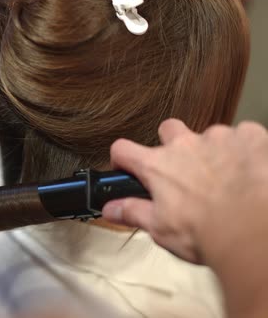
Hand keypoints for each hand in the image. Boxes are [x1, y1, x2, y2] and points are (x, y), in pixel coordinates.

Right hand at [102, 119, 267, 264]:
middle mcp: (185, 145)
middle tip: (183, 171)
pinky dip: (244, 150)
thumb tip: (110, 209)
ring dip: (212, 151)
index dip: (122, 158)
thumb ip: (132, 212)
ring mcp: (219, 138)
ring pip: (209, 135)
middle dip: (172, 145)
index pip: (123, 149)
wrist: (254, 232)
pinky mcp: (251, 138)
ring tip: (224, 177)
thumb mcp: (160, 229)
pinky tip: (248, 170)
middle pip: (168, 130)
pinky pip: (244, 135)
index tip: (128, 167)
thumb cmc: (207, 233)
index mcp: (158, 166)